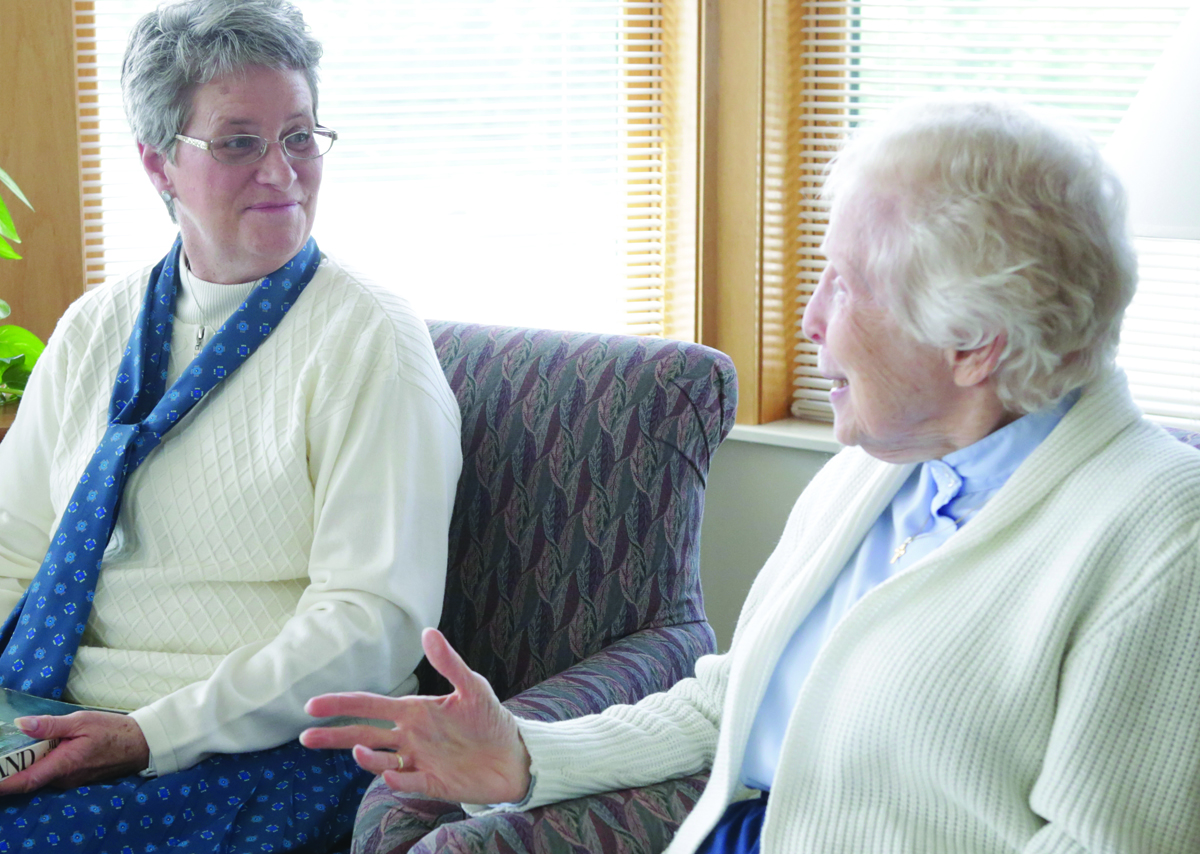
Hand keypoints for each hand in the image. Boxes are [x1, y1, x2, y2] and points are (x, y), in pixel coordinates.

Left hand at [0, 710, 149, 794]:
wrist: (141, 744)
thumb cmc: (113, 731)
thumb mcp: (82, 721)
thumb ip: (50, 725)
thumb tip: (22, 723)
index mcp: (63, 765)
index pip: (25, 781)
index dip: (3, 783)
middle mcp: (63, 779)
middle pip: (28, 778)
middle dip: (13, 767)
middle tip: (5, 751)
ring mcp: (70, 781)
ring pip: (40, 775)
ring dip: (29, 763)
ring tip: (25, 744)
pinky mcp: (75, 778)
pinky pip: (52, 774)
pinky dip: (42, 763)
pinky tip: (45, 748)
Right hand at [301, 627, 530, 804]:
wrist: (514, 755)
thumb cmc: (491, 719)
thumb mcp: (473, 686)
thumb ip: (449, 662)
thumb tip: (428, 632)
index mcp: (415, 711)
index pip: (371, 706)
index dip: (342, 704)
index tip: (313, 705)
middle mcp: (410, 736)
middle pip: (363, 735)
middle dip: (335, 736)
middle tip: (306, 736)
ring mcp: (418, 761)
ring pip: (379, 760)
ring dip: (365, 757)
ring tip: (357, 750)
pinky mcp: (431, 783)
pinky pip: (407, 782)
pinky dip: (396, 779)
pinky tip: (392, 772)